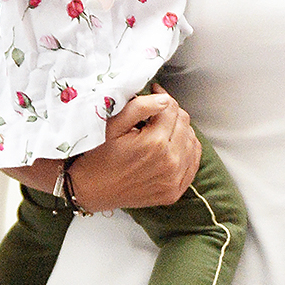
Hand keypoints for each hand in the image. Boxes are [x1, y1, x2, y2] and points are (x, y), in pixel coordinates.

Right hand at [66, 84, 200, 211]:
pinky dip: (187, 150)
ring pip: (192, 141)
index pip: (172, 108)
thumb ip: (140, 107)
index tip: (154, 93)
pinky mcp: (175, 191)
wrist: (91, 189)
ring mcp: (174, 179)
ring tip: (163, 129)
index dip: (163, 97)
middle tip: (156, 113)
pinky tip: (173, 145)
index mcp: (155, 143)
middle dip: (172, 113)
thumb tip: (164, 99)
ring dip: (181, 130)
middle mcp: (170, 162)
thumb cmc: (98, 155)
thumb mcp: (113, 125)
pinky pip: (193, 163)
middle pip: (184, 123)